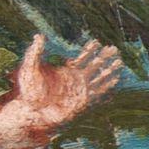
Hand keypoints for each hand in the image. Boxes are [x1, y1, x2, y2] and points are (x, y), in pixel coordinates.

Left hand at [0, 39, 123, 137]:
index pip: (81, 58)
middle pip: (94, 66)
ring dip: (109, 70)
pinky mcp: (82, 101)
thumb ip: (35, 52)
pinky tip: (115, 79)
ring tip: (119, 61)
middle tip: (114, 48)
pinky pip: (98, 92)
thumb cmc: (28, 92)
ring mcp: (80, 91)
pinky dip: (106, 86)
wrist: (32, 112)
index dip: (89, 50)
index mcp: (65, 72)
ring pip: (99, 78)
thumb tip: (39, 35)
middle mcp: (75, 80)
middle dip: (104, 57)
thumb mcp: (30, 68)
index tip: (96, 41)